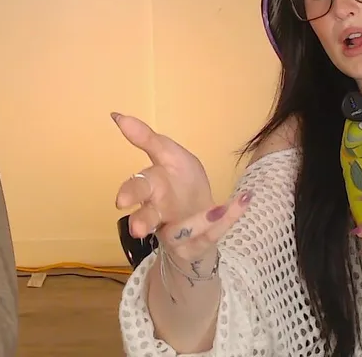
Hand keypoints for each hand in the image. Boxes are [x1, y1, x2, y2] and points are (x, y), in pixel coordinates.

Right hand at [112, 112, 250, 262]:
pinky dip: (229, 218)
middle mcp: (160, 215)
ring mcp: (179, 234)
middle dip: (143, 221)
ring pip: (180, 232)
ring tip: (216, 209)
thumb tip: (118, 115)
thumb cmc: (181, 186)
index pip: (138, 188)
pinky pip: (212, 234)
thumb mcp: (169, 156)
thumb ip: (147, 139)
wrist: (204, 220)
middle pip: (147, 218)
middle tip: (137, 229)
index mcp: (152, 189)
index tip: (121, 201)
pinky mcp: (199, 245)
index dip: (130, 193)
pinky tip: (243, 201)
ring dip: (197, 222)